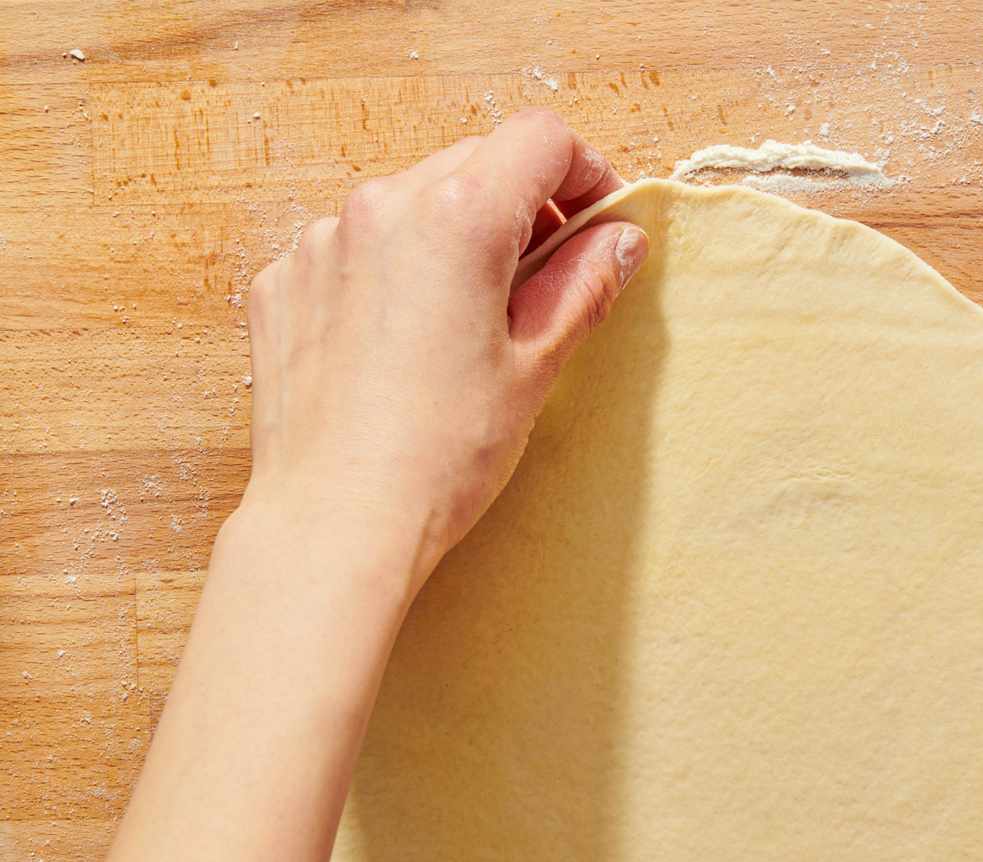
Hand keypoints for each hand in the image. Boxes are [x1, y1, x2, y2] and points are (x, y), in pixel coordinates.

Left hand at [240, 108, 647, 595]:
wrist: (335, 522)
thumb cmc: (441, 455)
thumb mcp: (534, 369)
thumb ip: (582, 287)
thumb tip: (619, 241)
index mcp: (456, 219)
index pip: (540, 139)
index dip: (584, 171)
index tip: (597, 218)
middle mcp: (380, 208)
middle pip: (474, 162)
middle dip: (521, 204)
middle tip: (547, 276)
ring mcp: (321, 243)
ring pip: (410, 202)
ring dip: (452, 236)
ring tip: (468, 319)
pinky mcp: (283, 282)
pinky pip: (353, 247)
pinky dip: (390, 271)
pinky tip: (403, 342)